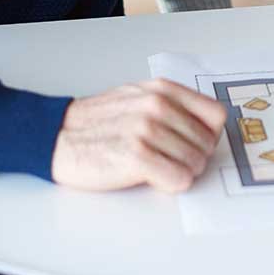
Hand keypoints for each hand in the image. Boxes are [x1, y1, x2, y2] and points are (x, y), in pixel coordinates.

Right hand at [51, 79, 226, 191]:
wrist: (57, 136)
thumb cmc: (99, 121)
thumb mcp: (139, 97)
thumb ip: (173, 106)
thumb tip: (207, 128)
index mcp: (163, 90)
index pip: (216, 115)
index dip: (209, 134)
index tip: (195, 143)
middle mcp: (158, 107)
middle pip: (207, 144)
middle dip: (193, 157)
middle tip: (169, 159)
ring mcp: (147, 131)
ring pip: (195, 164)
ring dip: (180, 172)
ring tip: (157, 167)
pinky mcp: (136, 158)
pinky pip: (179, 179)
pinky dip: (170, 184)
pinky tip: (152, 177)